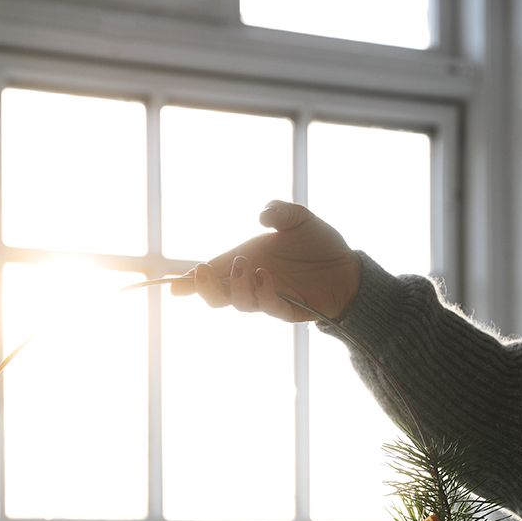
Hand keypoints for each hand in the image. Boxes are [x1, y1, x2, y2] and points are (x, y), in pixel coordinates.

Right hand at [171, 200, 360, 321]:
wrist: (348, 268)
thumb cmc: (319, 245)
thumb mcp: (300, 219)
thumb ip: (281, 212)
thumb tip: (262, 216)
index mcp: (245, 263)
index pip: (212, 275)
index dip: (191, 282)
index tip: (173, 284)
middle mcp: (250, 283)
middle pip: (216, 297)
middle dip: (203, 288)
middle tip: (200, 271)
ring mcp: (267, 297)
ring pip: (238, 303)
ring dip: (235, 285)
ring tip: (245, 263)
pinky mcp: (287, 308)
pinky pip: (268, 306)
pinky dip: (262, 292)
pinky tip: (265, 275)